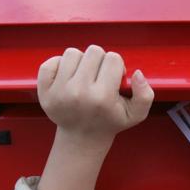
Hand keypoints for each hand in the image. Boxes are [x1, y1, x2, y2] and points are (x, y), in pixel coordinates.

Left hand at [37, 45, 153, 144]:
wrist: (81, 138)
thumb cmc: (109, 121)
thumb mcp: (136, 114)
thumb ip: (145, 94)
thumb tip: (136, 73)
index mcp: (102, 97)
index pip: (113, 58)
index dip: (116, 67)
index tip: (113, 81)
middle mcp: (79, 93)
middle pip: (94, 51)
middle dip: (99, 63)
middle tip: (98, 79)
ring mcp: (59, 91)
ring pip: (72, 53)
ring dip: (80, 63)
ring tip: (83, 78)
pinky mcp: (44, 91)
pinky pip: (50, 62)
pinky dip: (58, 66)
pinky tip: (67, 78)